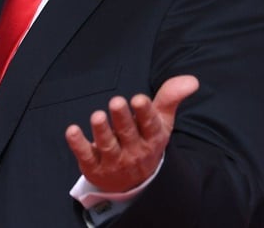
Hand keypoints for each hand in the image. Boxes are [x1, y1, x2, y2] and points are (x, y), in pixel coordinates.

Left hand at [64, 75, 198, 192]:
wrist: (134, 183)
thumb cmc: (146, 141)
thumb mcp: (161, 122)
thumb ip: (170, 98)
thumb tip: (191, 80)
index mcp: (152, 138)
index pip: (150, 125)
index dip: (144, 113)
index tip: (139, 99)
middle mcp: (134, 151)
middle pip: (128, 134)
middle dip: (122, 118)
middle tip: (116, 101)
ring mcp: (114, 161)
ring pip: (108, 145)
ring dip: (102, 131)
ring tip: (97, 116)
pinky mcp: (94, 166)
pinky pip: (86, 155)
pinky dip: (78, 144)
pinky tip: (72, 131)